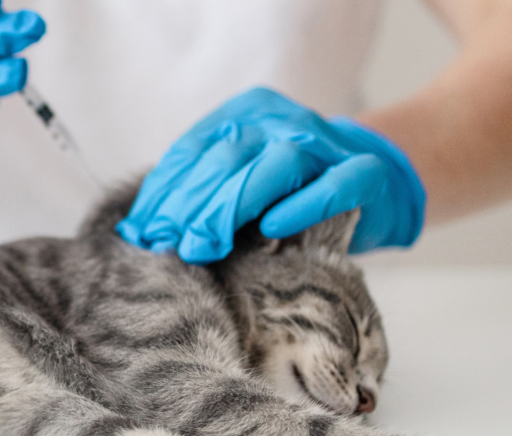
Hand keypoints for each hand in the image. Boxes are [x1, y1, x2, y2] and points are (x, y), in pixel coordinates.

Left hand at [116, 87, 426, 262]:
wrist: (372, 182)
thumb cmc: (289, 192)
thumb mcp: (241, 181)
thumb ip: (200, 194)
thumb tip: (140, 230)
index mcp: (246, 115)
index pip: (195, 148)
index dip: (165, 190)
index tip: (142, 229)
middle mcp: (283, 121)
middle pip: (230, 156)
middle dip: (192, 203)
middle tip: (169, 243)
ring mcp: (325, 144)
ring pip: (276, 164)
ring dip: (235, 204)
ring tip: (205, 244)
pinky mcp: (364, 172)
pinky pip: (333, 185)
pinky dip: (303, 204)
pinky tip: (273, 227)